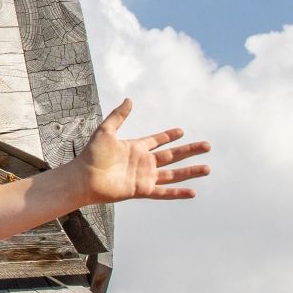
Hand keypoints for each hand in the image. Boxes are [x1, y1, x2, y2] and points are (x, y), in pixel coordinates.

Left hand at [70, 97, 208, 205]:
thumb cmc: (92, 155)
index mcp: (136, 148)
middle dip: (190, 150)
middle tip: (207, 146)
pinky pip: (165, 192)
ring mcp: (145, 177)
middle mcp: (143, 163)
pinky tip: (193, 192)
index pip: (157, 141)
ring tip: (208, 168)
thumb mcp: (106, 130)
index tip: (181, 131)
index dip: (169, 136)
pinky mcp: (143, 190)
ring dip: (191, 171)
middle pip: (173, 156)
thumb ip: (119, 115)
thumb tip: (129, 99)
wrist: (84, 178)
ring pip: (174, 174)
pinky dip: (179, 193)